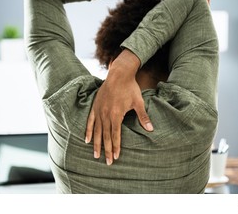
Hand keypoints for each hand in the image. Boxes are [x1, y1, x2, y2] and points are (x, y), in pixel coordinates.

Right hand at [85, 50, 153, 164]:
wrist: (119, 75)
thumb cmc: (130, 88)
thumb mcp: (138, 102)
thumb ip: (143, 117)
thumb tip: (151, 129)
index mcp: (116, 115)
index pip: (115, 135)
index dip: (116, 147)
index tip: (116, 157)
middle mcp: (105, 115)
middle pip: (105, 136)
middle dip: (106, 150)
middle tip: (107, 162)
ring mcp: (99, 111)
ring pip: (96, 131)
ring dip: (96, 144)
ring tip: (95, 155)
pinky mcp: (95, 107)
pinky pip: (90, 121)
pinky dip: (88, 131)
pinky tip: (86, 140)